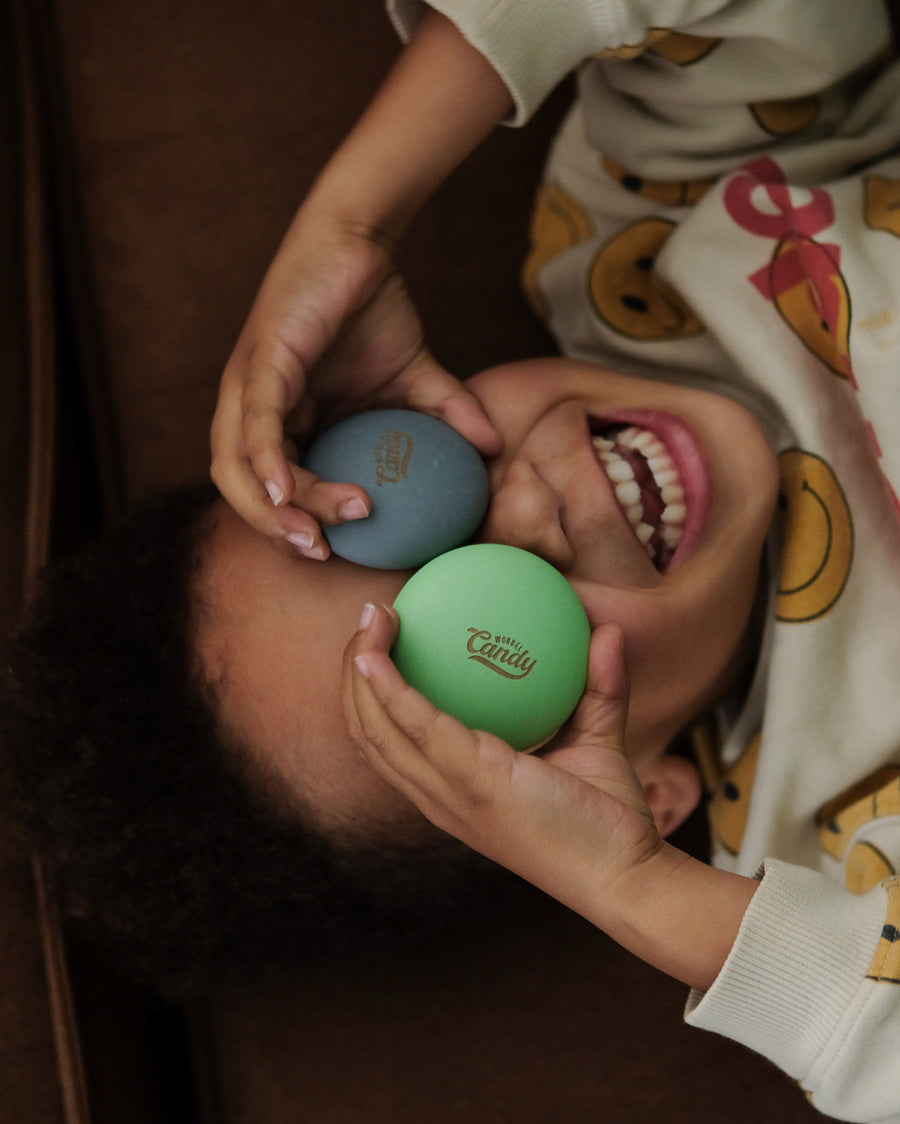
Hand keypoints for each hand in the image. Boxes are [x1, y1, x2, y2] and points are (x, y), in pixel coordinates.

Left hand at [210, 213, 500, 557]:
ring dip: (275, 509)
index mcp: (280, 421)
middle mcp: (252, 411)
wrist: (358, 242)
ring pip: (241, 467)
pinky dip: (267, 462)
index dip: (294, 526)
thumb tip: (493, 447)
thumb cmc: (370, 307)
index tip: (336, 551)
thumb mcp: (414, 376)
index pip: (272, 488)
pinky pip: (255, 424)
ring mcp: (247, 388)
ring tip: (317, 533)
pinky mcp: (259, 362)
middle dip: (275, 531)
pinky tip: (287, 495)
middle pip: (243, 490)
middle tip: (324, 552)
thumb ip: (446, 415)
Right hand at [343, 602, 758, 990]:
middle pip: (368, 733)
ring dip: (361, 669)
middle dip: (352, 673)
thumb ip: (599, 687)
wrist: (628, 875)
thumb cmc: (609, 819)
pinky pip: (418, 726)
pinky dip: (388, 687)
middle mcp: (438, 796)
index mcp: (452, 791)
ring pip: (376, 728)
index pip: (390, 744)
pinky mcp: (474, 783)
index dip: (371, 693)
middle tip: (371, 616)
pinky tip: (379, 651)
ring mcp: (451, 793)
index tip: (382, 638)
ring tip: (372, 617)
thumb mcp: (598, 741)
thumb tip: (607, 630)